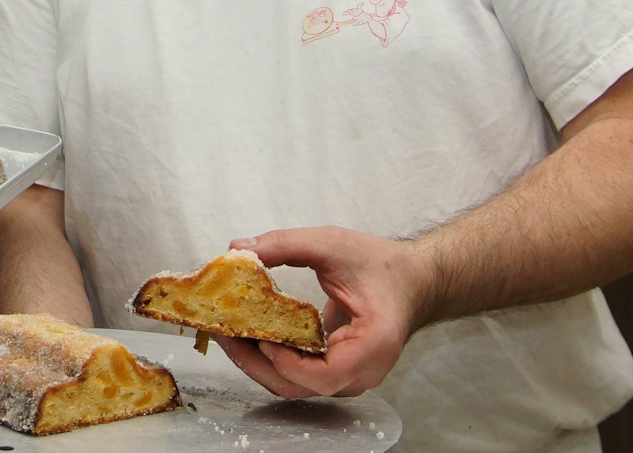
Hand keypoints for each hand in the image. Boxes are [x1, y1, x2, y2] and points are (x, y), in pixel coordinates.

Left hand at [212, 226, 429, 398]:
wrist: (412, 280)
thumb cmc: (381, 265)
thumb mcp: (333, 244)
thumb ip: (286, 245)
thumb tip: (238, 247)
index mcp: (373, 345)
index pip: (324, 375)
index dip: (287, 364)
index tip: (259, 337)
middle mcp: (362, 371)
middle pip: (300, 386)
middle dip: (254, 362)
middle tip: (220, 330)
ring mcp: (349, 376)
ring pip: (294, 385)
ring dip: (256, 362)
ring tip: (225, 330)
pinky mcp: (335, 371)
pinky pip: (297, 374)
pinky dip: (269, 358)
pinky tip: (246, 333)